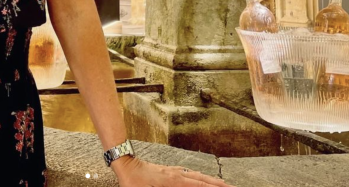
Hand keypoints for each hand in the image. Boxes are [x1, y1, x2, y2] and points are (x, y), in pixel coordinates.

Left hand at [112, 156, 234, 186]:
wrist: (125, 165)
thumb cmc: (133, 183)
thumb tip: (182, 184)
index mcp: (172, 181)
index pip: (197, 186)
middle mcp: (176, 174)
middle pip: (202, 180)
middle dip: (218, 184)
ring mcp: (174, 171)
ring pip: (197, 176)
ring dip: (211, 180)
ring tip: (223, 184)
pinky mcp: (169, 171)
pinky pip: (189, 174)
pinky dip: (200, 177)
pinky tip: (202, 179)